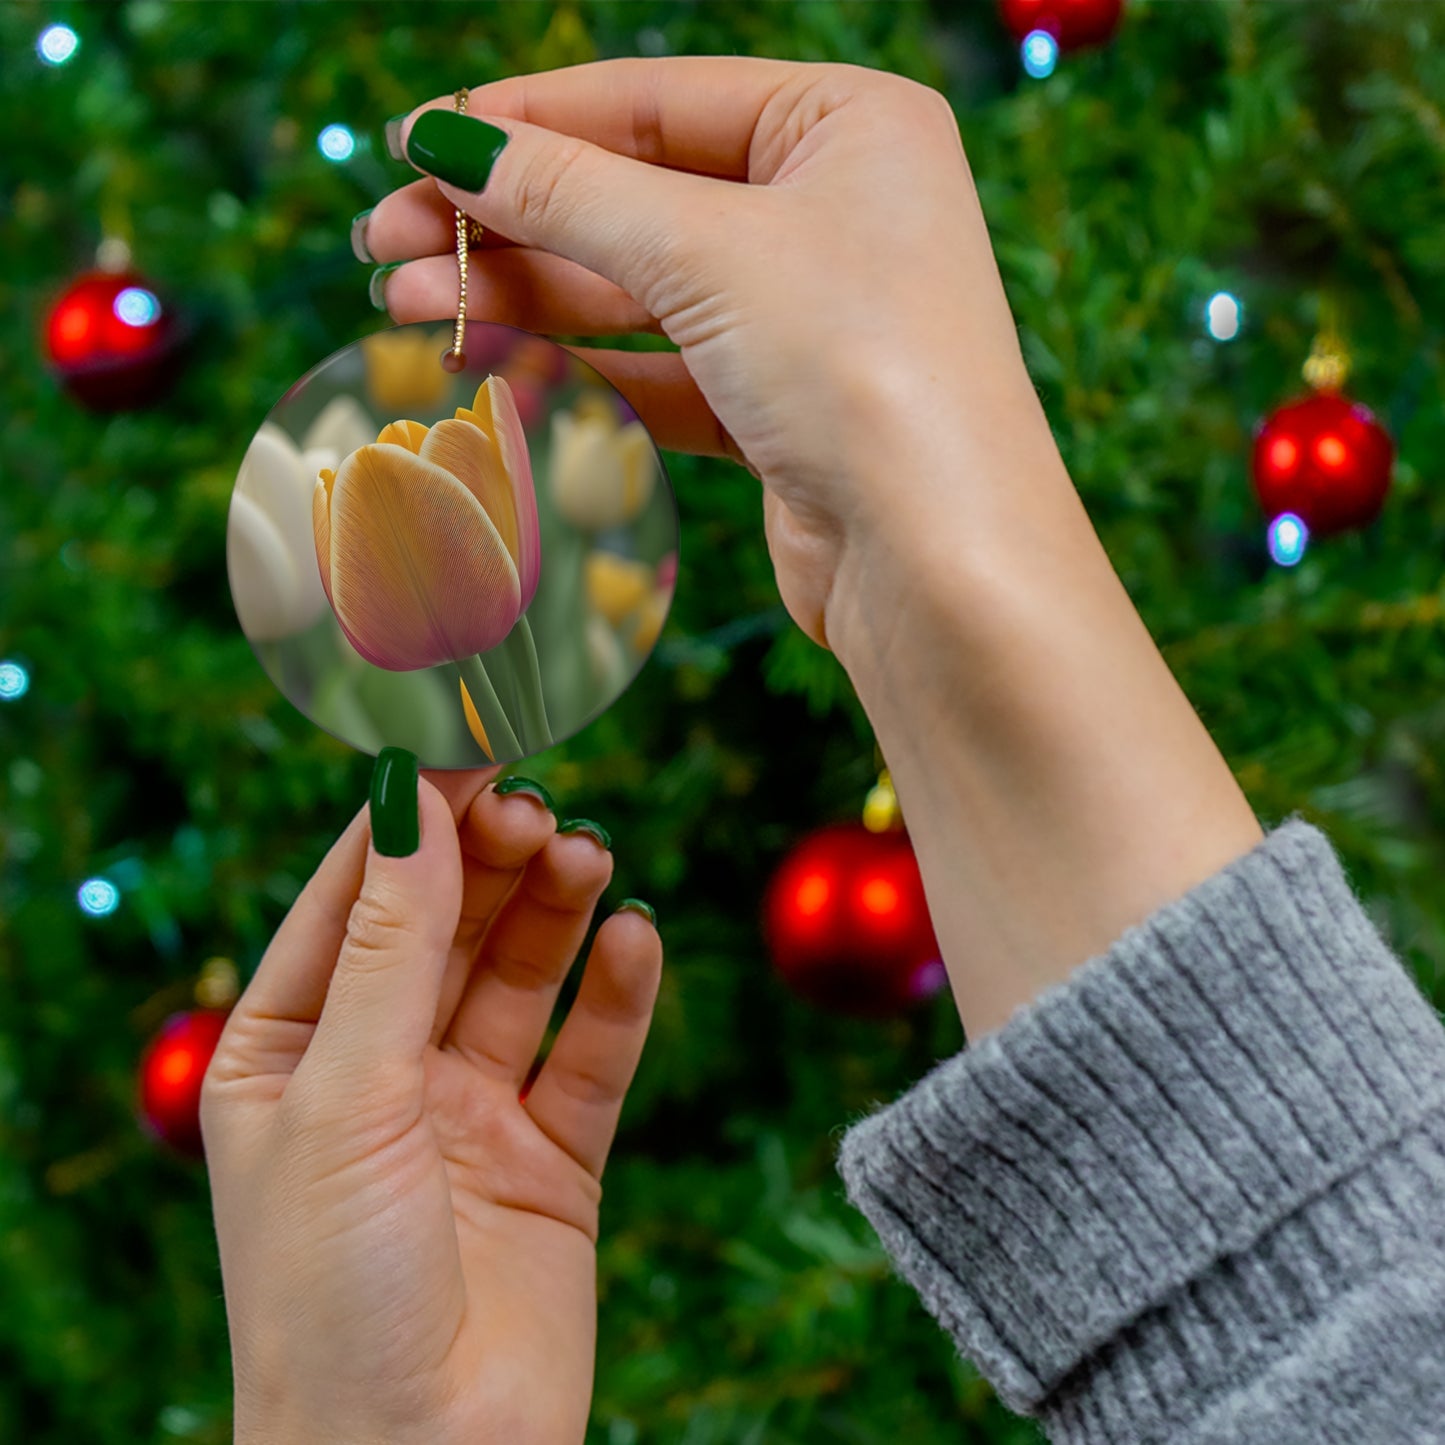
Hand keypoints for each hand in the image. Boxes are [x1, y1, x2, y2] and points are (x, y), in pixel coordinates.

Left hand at [201, 762, 661, 1444]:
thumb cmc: (331, 1293)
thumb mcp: (345, 1095)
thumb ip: (391, 946)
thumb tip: (410, 800)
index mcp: (290, 1052)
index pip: (354, 900)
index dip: (411, 820)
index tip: (470, 742)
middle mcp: (380, 1072)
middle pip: (447, 927)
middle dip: (491, 862)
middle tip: (539, 809)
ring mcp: (469, 1114)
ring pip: (522, 977)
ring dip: (555, 911)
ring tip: (589, 858)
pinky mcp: (552, 1160)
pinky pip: (591, 1055)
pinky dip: (617, 994)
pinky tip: (635, 939)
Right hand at [362, 61, 1262, 1041]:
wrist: (939, 561)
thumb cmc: (860, 369)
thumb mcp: (705, 252)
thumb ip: (568, 193)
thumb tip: (444, 142)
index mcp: (847, 126)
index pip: (656, 99)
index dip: (527, 122)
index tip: (416, 147)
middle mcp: (834, 210)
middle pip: (636, 197)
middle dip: (508, 222)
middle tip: (385, 244)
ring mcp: (808, 315)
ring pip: (638, 290)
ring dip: (523, 295)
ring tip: (405, 303)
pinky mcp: (781, 408)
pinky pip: (659, 368)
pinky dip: (578, 367)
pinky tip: (487, 366)